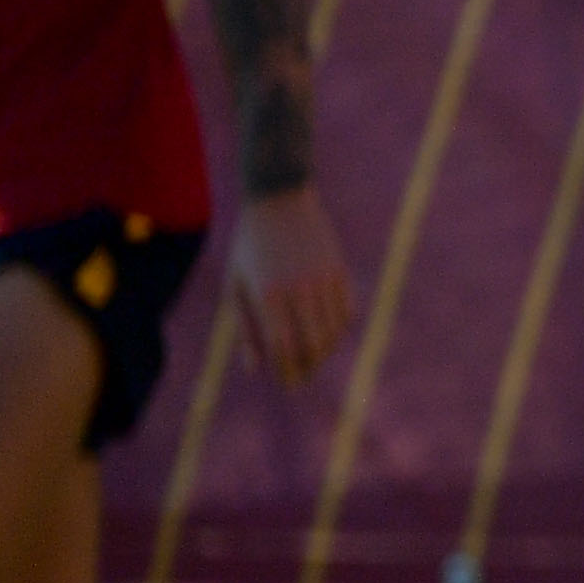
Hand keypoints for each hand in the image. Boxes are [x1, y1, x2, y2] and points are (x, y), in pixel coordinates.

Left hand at [222, 185, 354, 388]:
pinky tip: (327, 335)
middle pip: (312, 344)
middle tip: (301, 378)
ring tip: (312, 358)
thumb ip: (246, 328)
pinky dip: (339, 330)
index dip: (287, 370)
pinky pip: (346, 312)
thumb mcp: (237, 284)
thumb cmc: (250, 244)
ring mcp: (322, 280)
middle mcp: (298, 290)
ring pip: (333, 332)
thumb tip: (255, 368)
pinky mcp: (339, 272)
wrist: (279, 198)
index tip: (287, 384)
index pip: (283, 347)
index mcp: (267, 294)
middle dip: (307, 367)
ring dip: (324, 351)